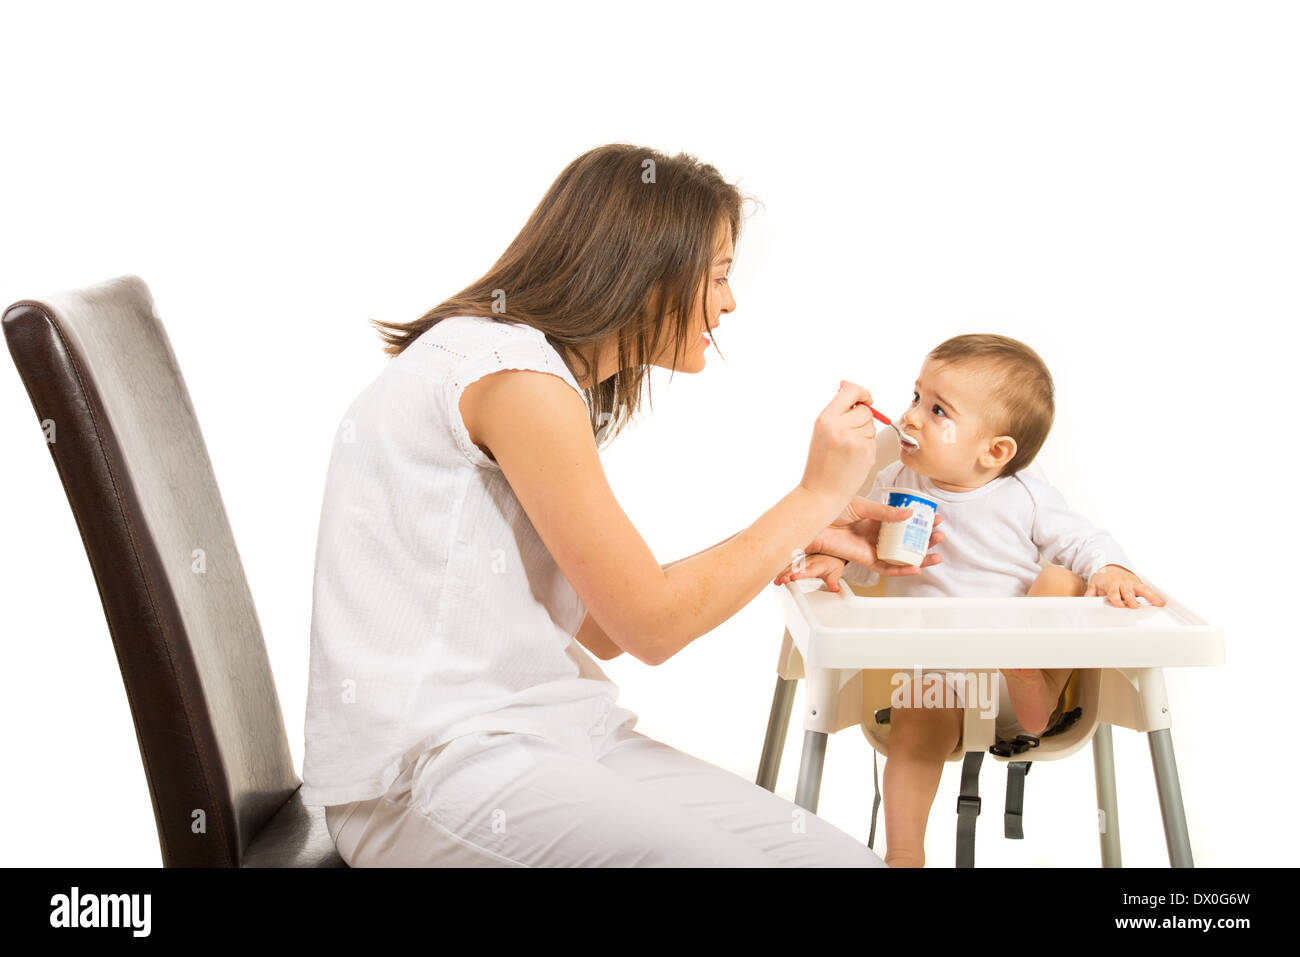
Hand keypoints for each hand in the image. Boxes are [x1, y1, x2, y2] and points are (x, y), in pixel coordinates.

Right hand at [774, 553, 850, 591]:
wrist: (832, 554)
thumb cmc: (833, 564)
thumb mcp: (836, 573)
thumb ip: (833, 582)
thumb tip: (835, 588)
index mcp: (818, 565)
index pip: (809, 570)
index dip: (800, 574)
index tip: (793, 577)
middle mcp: (809, 562)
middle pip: (797, 568)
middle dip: (788, 574)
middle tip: (782, 581)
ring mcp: (802, 561)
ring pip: (791, 567)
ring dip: (783, 573)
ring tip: (777, 581)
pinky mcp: (798, 562)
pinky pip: (789, 566)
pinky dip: (782, 571)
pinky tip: (777, 578)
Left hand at [791, 496, 944, 578]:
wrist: (813, 521)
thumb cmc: (831, 509)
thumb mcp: (862, 506)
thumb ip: (885, 512)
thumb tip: (909, 513)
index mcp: (877, 517)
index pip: (905, 521)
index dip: (921, 520)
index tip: (937, 517)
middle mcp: (876, 533)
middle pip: (906, 540)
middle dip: (925, 539)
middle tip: (940, 535)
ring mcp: (872, 547)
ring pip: (900, 556)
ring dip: (919, 556)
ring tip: (936, 554)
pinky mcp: (865, 560)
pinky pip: (886, 568)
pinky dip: (901, 569)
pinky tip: (916, 568)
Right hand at [798, 381, 880, 506]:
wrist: (821, 492)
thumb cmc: (821, 463)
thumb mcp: (821, 431)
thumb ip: (837, 409)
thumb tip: (847, 385)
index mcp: (825, 419)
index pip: (851, 391)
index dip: (862, 392)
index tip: (865, 399)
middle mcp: (839, 427)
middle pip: (865, 410)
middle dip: (862, 420)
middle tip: (848, 436)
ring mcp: (854, 440)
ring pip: (871, 425)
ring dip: (865, 434)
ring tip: (848, 449)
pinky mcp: (866, 452)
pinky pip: (873, 439)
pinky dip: (867, 447)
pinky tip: (854, 458)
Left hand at [1086, 564, 1164, 607]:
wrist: (1109, 566)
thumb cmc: (1102, 578)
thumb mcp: (1093, 585)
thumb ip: (1090, 594)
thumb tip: (1085, 603)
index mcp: (1111, 584)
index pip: (1113, 593)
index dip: (1116, 599)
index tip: (1120, 605)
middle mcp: (1122, 583)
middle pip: (1128, 592)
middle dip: (1131, 599)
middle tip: (1135, 606)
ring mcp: (1132, 583)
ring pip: (1141, 590)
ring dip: (1148, 596)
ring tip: (1156, 603)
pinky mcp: (1139, 584)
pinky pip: (1148, 590)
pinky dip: (1154, 596)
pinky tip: (1160, 602)